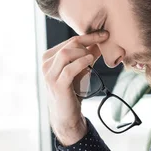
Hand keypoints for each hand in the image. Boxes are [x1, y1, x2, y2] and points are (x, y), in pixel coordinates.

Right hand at [42, 31, 108, 145]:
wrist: (66, 115)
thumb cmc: (72, 91)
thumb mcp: (79, 70)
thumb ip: (87, 55)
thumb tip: (101, 40)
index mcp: (49, 58)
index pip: (69, 41)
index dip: (88, 36)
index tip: (104, 34)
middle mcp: (46, 64)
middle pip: (69, 45)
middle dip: (88, 43)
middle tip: (102, 47)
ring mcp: (50, 75)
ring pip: (66, 54)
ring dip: (83, 53)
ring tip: (93, 59)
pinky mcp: (57, 85)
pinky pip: (69, 69)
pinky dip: (81, 63)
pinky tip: (90, 62)